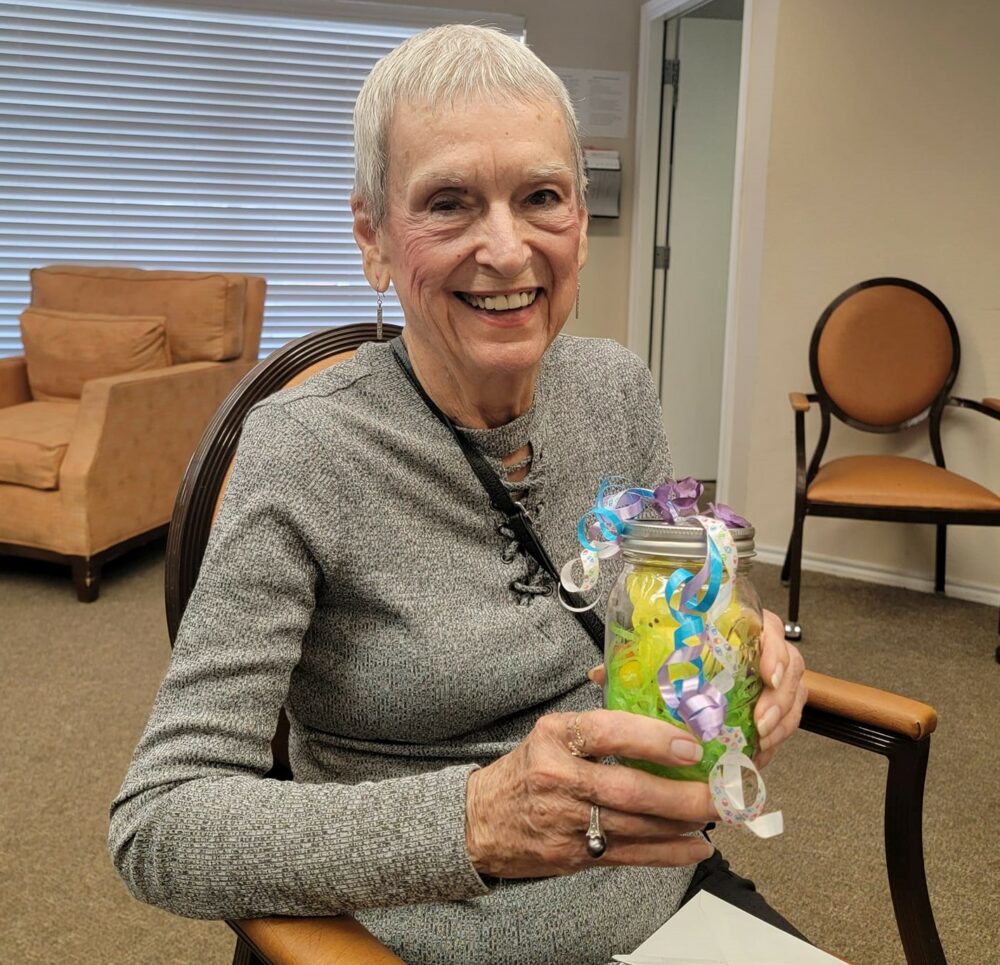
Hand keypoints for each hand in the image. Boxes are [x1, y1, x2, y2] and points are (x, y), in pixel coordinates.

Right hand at [465, 710, 716, 878]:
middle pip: (629, 789)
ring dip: (682, 823)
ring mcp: (564, 821)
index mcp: (555, 737)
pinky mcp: (572, 856)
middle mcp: (558, 777)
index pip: (607, 732)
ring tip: (716, 814)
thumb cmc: (527, 769)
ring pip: (635, 825)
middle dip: (683, 794)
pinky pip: (629, 855)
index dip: (653, 739)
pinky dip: (667, 853)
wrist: (480, 821)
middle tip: (719, 791)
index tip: (690, 745)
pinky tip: (695, 847)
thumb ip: (598, 724)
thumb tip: (659, 707)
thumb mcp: (552, 733)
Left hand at [586, 609, 806, 770]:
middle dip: (781, 696)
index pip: (767, 626)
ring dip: (782, 720)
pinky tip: (760, 752)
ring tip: (762, 741)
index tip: (767, 674)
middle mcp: (754, 650)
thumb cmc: (667, 662)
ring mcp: (766, 679)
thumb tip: (599, 674)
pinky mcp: (768, 705)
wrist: (682, 678)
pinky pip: (786, 720)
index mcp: (732, 627)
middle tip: (762, 722)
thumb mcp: (648, 661)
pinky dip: (776, 737)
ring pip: (793, 694)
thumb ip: (628, 663)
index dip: (774, 647)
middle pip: (789, 663)